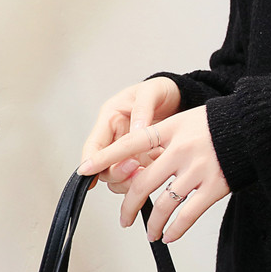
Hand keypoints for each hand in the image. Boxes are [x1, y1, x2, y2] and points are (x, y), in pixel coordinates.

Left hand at [77, 106, 229, 242]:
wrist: (255, 127)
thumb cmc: (219, 124)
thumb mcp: (185, 121)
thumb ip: (162, 140)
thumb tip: (138, 167)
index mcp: (170, 130)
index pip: (129, 144)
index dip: (105, 157)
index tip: (85, 169)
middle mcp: (180, 150)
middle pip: (142, 183)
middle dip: (128, 206)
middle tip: (124, 218)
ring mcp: (197, 170)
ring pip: (163, 204)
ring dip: (153, 224)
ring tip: (150, 234)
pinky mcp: (214, 187)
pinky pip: (188, 214)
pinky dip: (176, 228)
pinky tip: (170, 235)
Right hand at [80, 78, 181, 192]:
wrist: (181, 96)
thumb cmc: (161, 91)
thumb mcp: (151, 91)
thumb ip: (142, 109)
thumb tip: (135, 131)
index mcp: (111, 120)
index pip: (94, 146)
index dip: (90, 162)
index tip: (89, 172)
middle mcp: (117, 139)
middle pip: (104, 167)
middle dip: (117, 172)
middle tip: (136, 166)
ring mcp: (130, 152)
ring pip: (120, 177)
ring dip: (131, 180)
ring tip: (148, 171)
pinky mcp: (145, 160)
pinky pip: (140, 178)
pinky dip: (147, 179)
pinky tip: (160, 169)